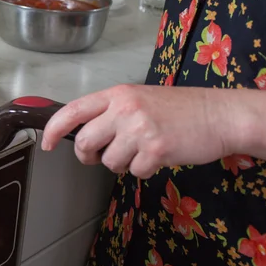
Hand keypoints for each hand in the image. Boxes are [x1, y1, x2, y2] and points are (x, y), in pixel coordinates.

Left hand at [41, 84, 237, 178]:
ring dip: (121, 163)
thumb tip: (84, 134)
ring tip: (140, 151)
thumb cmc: (179, 108)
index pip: (74, 110)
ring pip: (108, 161)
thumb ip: (111, 112)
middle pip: (85, 142)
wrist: (219, 115)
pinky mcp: (156, 149)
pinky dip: (144, 170)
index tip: (47, 143)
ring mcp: (139, 128)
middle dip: (88, 155)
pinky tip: (158, 156)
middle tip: (101, 155)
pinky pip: (134, 171)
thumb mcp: (139, 99)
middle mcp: (124, 109)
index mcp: (117, 94)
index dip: (55, 129)